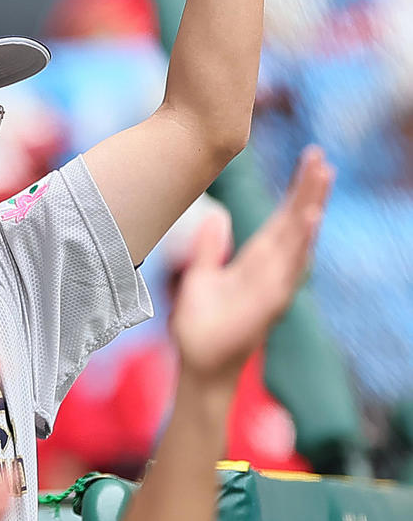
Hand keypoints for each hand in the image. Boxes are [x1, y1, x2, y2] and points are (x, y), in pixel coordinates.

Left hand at [171, 147, 331, 382]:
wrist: (199, 364)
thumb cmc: (202, 325)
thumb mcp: (201, 276)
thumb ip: (210, 248)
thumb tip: (217, 216)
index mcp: (258, 260)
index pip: (282, 218)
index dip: (295, 190)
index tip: (309, 159)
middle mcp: (272, 269)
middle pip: (295, 222)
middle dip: (308, 189)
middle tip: (320, 156)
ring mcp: (275, 285)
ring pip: (299, 240)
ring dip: (311, 209)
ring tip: (322, 177)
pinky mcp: (271, 303)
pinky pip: (290, 270)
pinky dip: (301, 245)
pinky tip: (311, 221)